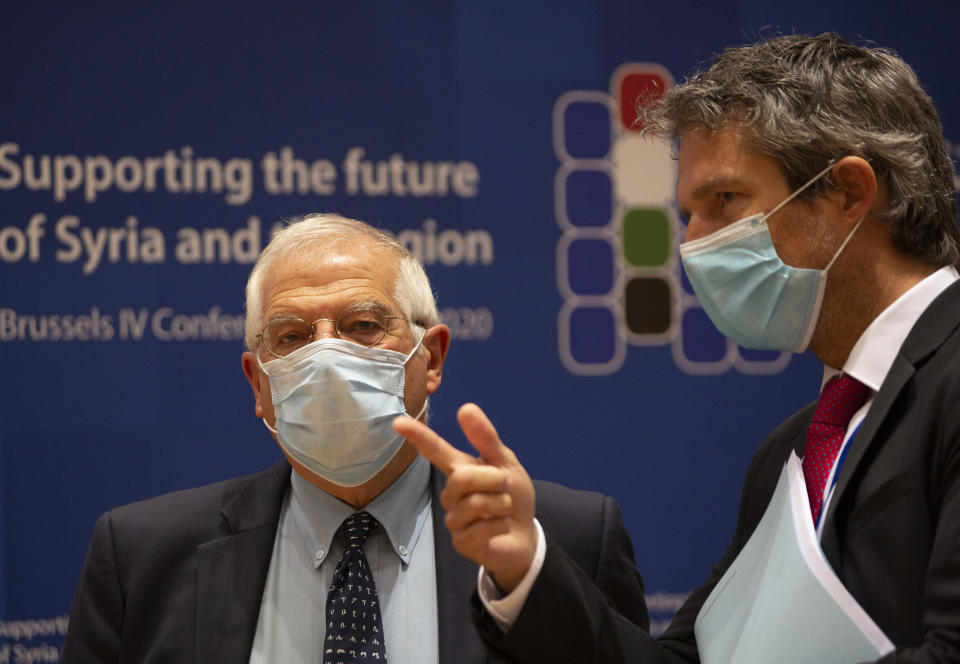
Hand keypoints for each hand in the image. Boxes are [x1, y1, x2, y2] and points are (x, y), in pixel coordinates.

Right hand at [393, 403, 536, 591]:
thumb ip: (486, 439)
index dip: (418, 436)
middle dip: (494, 480)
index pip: (434, 450)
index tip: (398, 422)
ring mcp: (453, 519)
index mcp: (460, 469)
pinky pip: (482, 527)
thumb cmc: (513, 496)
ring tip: (503, 510)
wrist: (525, 535)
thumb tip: (465, 407)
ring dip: (501, 504)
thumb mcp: (506, 463)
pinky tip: (500, 528)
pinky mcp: (460, 543)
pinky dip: (501, 525)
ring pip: (476, 503)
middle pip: (463, 478)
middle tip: (507, 488)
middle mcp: (451, 493)